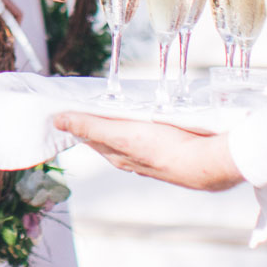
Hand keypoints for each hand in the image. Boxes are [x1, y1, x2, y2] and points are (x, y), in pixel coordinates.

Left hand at [51, 114, 243, 190]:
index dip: (79, 122)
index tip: (67, 108)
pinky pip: (148, 136)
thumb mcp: (121, 134)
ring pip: (129, 137)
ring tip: (114, 107)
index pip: (90, 136)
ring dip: (120, 123)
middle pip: (107, 137)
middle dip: (96, 122)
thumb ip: (91, 126)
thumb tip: (58, 120)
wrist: (207, 163)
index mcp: (118, 154)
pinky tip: (146, 119)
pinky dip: (141, 126)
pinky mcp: (170, 150)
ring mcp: (151, 156)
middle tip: (86, 103)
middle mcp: (132, 158)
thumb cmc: (164, 149)